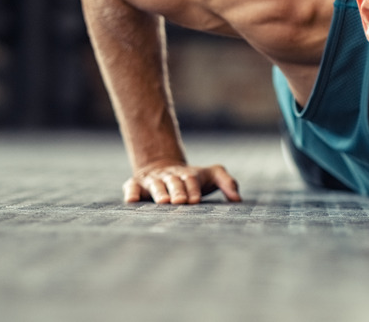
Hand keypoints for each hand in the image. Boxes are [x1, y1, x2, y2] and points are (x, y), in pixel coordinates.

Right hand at [123, 162, 241, 203]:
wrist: (164, 166)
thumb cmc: (194, 179)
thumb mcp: (213, 175)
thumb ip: (227, 183)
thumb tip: (238, 200)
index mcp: (188, 175)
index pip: (192, 180)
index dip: (193, 190)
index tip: (195, 200)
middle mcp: (170, 176)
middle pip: (174, 182)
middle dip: (177, 191)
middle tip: (180, 202)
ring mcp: (153, 180)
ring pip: (155, 185)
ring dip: (158, 192)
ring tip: (162, 202)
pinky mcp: (136, 185)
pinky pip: (131, 187)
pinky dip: (130, 192)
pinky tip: (131, 201)